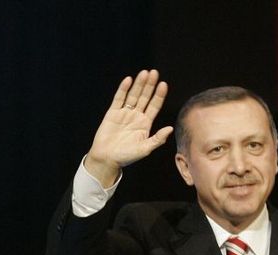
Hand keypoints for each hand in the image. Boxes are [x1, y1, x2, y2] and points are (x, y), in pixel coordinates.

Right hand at [85, 69, 173, 186]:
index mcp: (145, 124)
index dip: (159, 95)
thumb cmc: (127, 156)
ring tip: (145, 73)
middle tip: (155, 72)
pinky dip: (123, 89)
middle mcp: (136, 116)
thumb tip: (170, 128)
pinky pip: (119, 98)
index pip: (154, 106)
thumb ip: (157, 138)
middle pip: (145, 97)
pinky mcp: (113, 113)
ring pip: (133, 95)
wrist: (107, 158)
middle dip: (150, 85)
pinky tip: (129, 80)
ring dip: (139, 84)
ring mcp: (125, 113)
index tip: (164, 84)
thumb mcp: (145, 149)